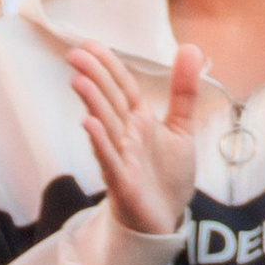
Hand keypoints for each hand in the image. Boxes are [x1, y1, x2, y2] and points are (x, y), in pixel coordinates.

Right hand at [66, 43, 199, 236]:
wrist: (164, 219)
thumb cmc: (166, 174)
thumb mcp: (181, 127)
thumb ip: (184, 90)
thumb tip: (191, 48)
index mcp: (139, 119)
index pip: (121, 86)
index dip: (108, 65)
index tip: (89, 45)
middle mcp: (126, 135)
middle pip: (109, 101)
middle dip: (93, 78)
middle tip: (74, 55)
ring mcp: (121, 157)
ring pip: (105, 125)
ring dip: (92, 104)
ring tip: (78, 81)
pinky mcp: (122, 181)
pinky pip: (109, 159)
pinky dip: (100, 142)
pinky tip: (88, 124)